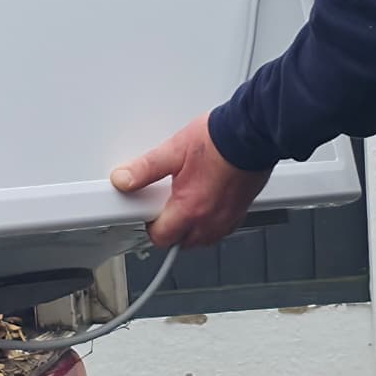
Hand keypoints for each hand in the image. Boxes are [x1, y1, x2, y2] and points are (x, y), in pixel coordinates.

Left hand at [112, 115, 263, 249]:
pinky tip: (208, 203)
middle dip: (171, 230)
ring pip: (202, 239)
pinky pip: (221, 229)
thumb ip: (145, 169)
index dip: (151, 226)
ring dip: (191, 229)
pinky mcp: (241, 211)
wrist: (251, 133)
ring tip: (186, 205)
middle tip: (167, 206)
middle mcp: (210, 219)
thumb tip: (123, 179)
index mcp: (189, 208)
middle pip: (182, 242)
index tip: (149, 210)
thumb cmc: (218, 140)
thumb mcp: (173, 150)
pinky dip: (211, 223)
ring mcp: (227, 218)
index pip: (161, 237)